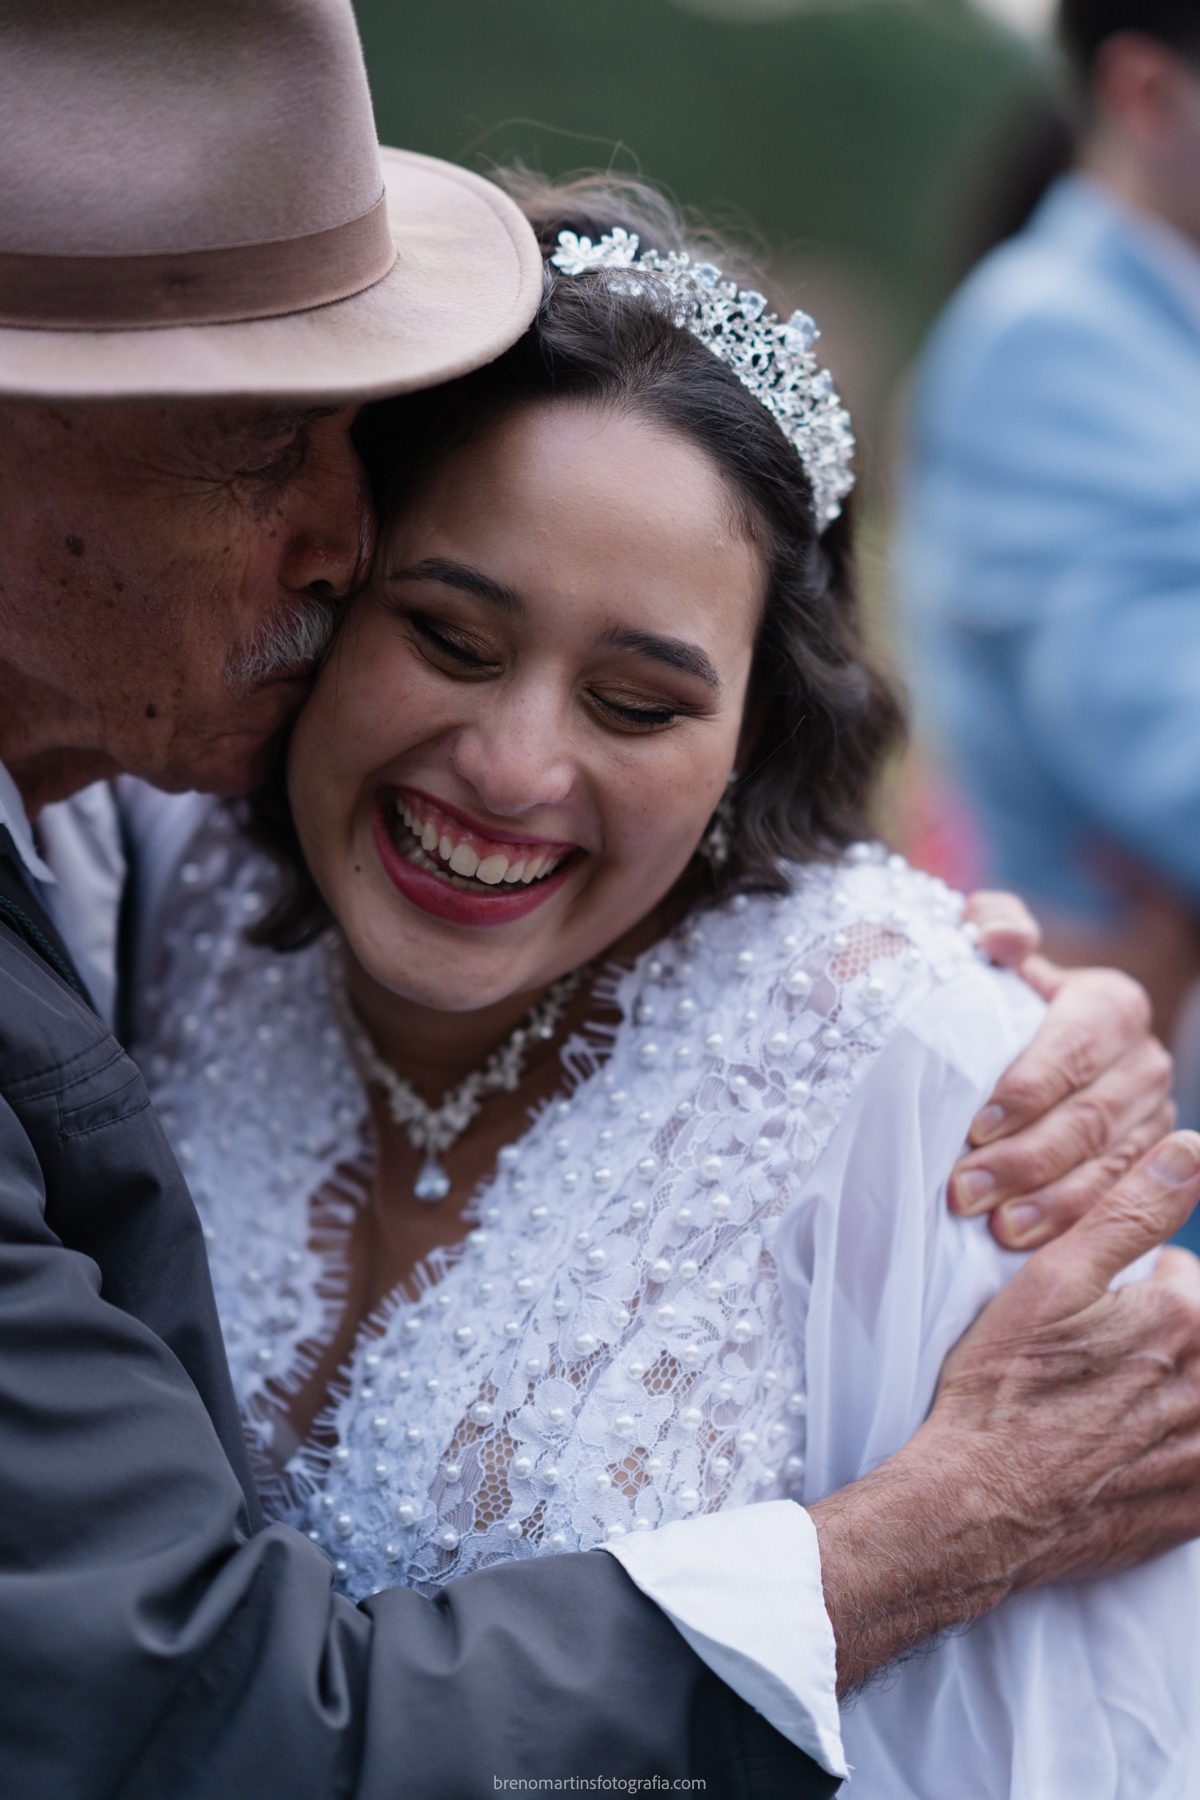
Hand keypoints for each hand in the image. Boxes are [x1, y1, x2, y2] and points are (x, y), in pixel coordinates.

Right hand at [811, 1131, 1199, 1689]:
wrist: (979, 1504)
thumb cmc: (1003, 1388)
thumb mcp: (1052, 1279)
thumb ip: (1130, 1210)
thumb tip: (1192, 1150)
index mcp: (1181, 1318)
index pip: (1185, 1275)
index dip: (1140, 1284)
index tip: (1098, 1309)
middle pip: (1196, 1332)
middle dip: (1156, 1336)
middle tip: (1096, 1359)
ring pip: (1196, 1393)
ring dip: (1167, 1386)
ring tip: (1106, 1403)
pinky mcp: (1196, 1508)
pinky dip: (1176, 1446)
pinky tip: (1125, 1450)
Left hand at [953, 892, 1173, 1250]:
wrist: (1013, 1048)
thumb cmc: (989, 997)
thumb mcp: (984, 949)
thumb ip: (993, 924)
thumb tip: (1004, 941)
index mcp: (1112, 1004)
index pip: (1072, 1051)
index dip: (1025, 1090)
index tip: (974, 1124)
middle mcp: (1145, 1061)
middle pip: (1087, 1118)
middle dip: (1024, 1159)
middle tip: (963, 1191)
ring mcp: (1154, 1120)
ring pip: (1105, 1168)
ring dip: (1047, 1204)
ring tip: (993, 1227)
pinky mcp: (1146, 1169)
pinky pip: (1114, 1205)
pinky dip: (1069, 1226)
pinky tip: (1024, 1245)